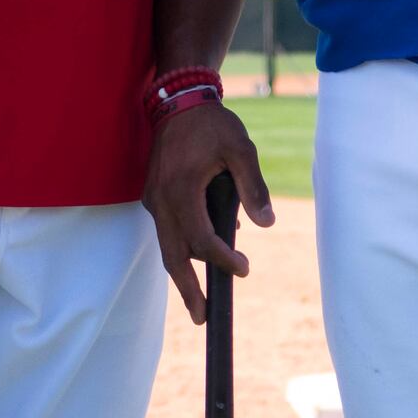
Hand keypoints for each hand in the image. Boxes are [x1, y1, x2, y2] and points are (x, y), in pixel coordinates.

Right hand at [141, 99, 275, 324]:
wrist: (178, 100)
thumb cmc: (212, 124)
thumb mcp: (241, 148)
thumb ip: (253, 187)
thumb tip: (265, 224)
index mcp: (182, 190)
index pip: (202, 240)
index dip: (222, 260)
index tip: (244, 269)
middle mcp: (161, 200)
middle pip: (173, 256)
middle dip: (187, 289)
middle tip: (202, 317)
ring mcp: (153, 199)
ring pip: (166, 246)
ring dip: (182, 273)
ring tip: (197, 298)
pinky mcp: (152, 195)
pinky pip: (166, 230)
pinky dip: (181, 247)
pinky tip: (202, 250)